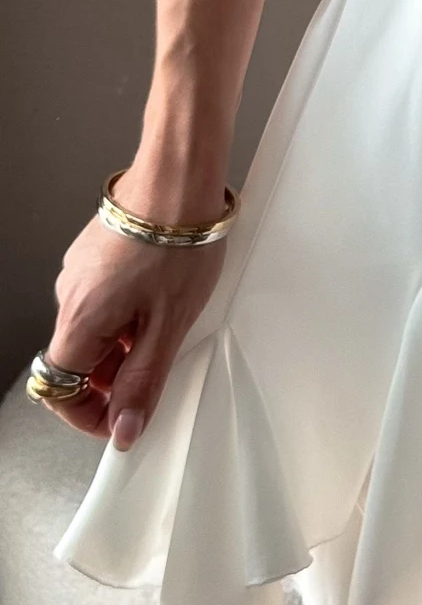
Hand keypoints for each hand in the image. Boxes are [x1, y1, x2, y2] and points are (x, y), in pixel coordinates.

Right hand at [39, 164, 228, 450]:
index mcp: (81, 318)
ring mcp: (80, 269)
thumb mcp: (169, 324)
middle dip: (112, 377)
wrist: (179, 176)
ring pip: (92, 329)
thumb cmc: (179, 240)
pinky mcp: (95, 252)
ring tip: (167, 323)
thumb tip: (124, 428)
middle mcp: (70, 293)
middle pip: (77, 360)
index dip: (88, 415)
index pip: (60, 389)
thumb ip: (144, 381)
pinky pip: (102, 298)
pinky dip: (126, 311)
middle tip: (156, 369)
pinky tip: (161, 295)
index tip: (121, 419)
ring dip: (123, 342)